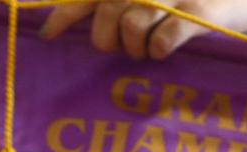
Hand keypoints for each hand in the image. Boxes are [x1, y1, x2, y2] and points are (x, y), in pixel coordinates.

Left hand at [40, 0, 246, 59]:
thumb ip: (107, 5)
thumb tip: (51, 26)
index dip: (65, 14)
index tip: (48, 35)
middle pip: (108, 15)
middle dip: (108, 40)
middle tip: (124, 47)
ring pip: (132, 28)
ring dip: (135, 48)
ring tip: (147, 48)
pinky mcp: (198, 11)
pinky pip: (161, 40)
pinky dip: (158, 51)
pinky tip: (165, 49)